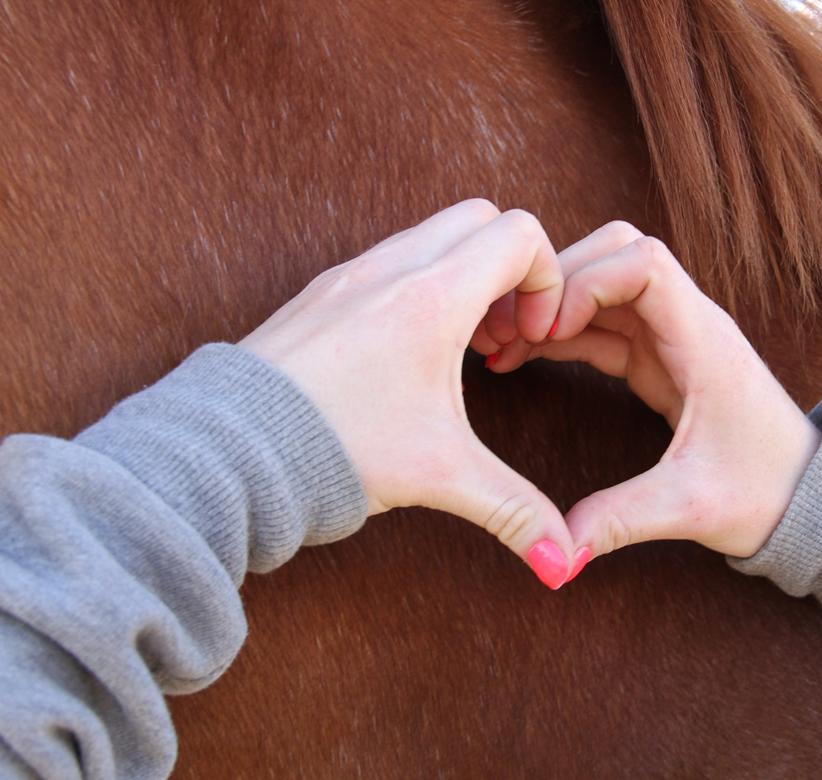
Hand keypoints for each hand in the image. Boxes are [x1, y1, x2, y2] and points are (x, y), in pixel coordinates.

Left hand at [240, 200, 579, 588]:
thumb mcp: (440, 477)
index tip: (533, 339)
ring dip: (464, 276)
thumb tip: (562, 563)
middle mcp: (392, 268)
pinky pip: (391, 258)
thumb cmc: (332, 450)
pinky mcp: (322, 291)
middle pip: (482, 217)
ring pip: (433, 233)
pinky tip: (410, 355)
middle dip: (510, 269)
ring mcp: (352, 273)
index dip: (548, 281)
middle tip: (503, 338)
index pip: (520, 234)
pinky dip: (420, 285)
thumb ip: (515, 513)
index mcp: (432, 297)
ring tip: (461, 351)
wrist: (227, 452)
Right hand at [489, 222, 821, 559]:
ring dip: (552, 305)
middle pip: (617, 252)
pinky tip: (518, 357)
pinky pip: (600, 326)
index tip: (550, 330)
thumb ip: (622, 520)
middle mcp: (689, 325)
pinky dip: (559, 334)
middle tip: (511, 327)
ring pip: (603, 285)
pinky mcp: (659, 360)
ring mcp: (672, 338)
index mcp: (704, 342)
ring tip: (499, 342)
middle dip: (559, 279)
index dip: (588, 281)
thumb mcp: (691, 508)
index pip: (644, 263)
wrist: (809, 500)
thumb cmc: (766, 493)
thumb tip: (560, 554)